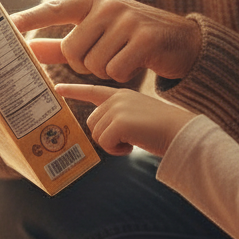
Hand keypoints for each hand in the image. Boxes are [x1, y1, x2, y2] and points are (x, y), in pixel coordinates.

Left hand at [12, 0, 200, 82]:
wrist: (181, 40)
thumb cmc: (131, 38)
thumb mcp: (97, 34)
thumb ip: (60, 45)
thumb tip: (26, 49)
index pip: (53, 9)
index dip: (29, 19)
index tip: (6, 26)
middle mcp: (108, 4)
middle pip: (72, 50)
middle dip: (83, 64)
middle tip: (103, 57)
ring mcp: (128, 19)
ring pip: (93, 63)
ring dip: (104, 71)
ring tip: (121, 57)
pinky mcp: (146, 38)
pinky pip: (116, 70)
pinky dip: (121, 75)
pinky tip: (134, 63)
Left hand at [54, 83, 193, 156]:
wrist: (180, 131)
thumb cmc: (163, 130)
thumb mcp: (138, 116)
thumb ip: (118, 118)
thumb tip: (101, 132)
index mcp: (122, 95)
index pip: (94, 91)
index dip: (74, 91)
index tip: (57, 89)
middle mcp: (117, 98)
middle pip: (92, 122)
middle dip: (106, 136)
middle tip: (129, 139)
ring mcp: (117, 108)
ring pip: (97, 134)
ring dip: (113, 144)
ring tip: (134, 140)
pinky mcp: (119, 121)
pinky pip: (104, 143)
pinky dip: (117, 150)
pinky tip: (133, 145)